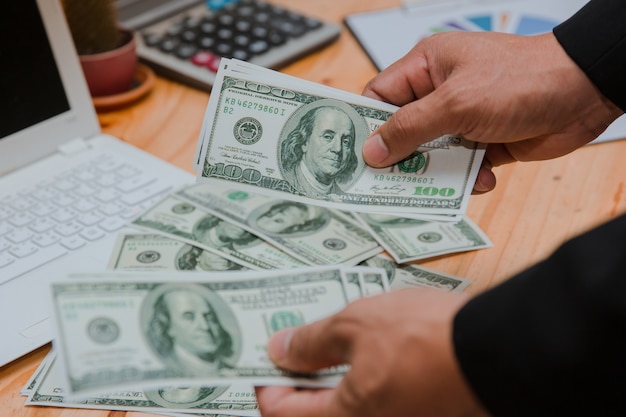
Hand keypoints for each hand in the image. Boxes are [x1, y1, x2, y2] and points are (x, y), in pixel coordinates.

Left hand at [255, 288, 488, 416]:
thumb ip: (310, 341)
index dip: (265, 380)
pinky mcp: (414, 408)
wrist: (493, 348)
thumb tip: (278, 349)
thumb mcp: (354, 324)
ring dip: (325, 370)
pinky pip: (369, 395)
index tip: (261, 353)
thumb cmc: (421, 337)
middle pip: (311, 409)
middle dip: (295, 372)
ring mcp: (393, 416)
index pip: (280, 411)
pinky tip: (360, 341)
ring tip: (323, 332)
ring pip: (342, 401)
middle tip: (288, 337)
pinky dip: (354, 371)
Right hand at [361, 31, 622, 192]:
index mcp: (427, 68)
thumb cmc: (522, 79)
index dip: (365, 125)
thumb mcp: (455, 103)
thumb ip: (409, 128)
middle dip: (400, 157)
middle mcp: (441, 92)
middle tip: (391, 183)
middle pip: (403, 131)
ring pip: (431, 154)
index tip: (354, 154)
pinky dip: (468, 177)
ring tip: (443, 184)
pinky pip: (461, 166)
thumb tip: (372, 150)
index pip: (380, 96)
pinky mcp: (484, 141)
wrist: (584, 93)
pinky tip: (484, 176)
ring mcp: (463, 118)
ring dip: (437, 172)